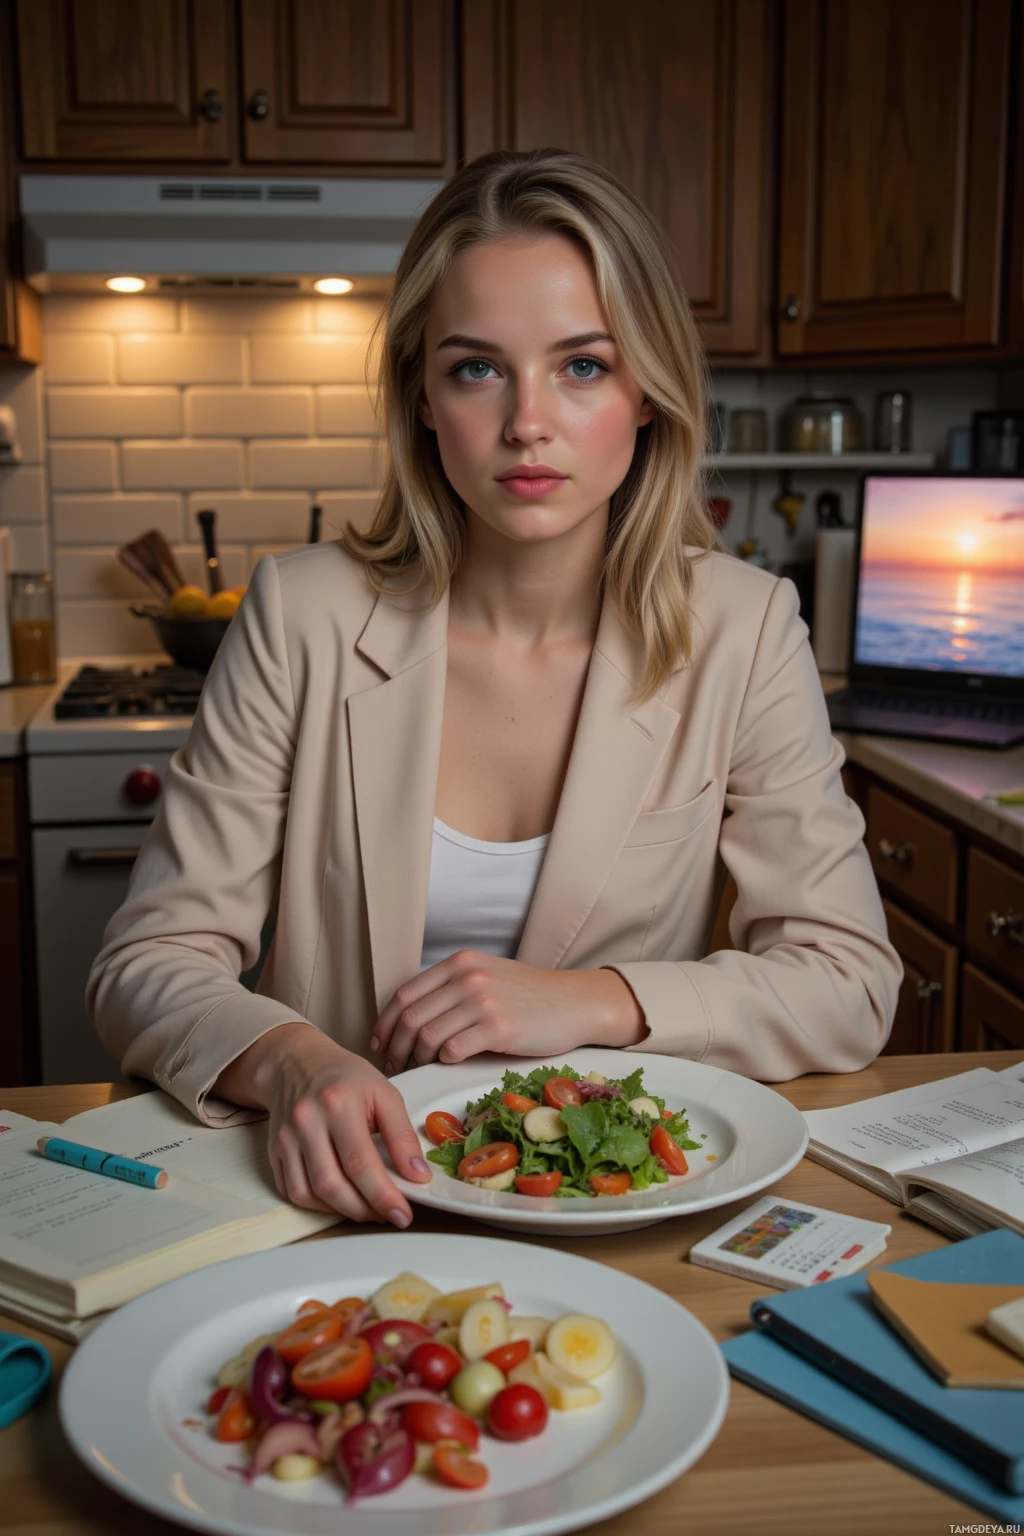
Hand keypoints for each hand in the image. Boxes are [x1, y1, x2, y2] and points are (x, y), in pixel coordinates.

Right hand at [250, 1024, 432, 1224]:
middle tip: (389, 1213)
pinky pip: (292, 1192)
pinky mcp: (274, 1151)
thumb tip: (417, 1176)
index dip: (383, 1195)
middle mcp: (306, 1122)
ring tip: (367, 1207)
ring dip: (342, 1210)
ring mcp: (286, 1138)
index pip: (361, 1162)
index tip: (403, 1215)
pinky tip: (340, 1198)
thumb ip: (402, 1135)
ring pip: (309, 1194)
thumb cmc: (345, 1077)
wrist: (297, 1063)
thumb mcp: (384, 1093)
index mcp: (338, 1103)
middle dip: (364, 1209)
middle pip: (332, 1184)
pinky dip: (317, 1204)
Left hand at [371, 951, 645, 1075]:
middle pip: (411, 1018)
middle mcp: (467, 977)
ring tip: (418, 1069)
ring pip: (427, 1036)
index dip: (385, 1024)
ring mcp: (483, 1001)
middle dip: (395, 1048)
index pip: (405, 994)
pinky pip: (453, 1050)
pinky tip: (446, 1066)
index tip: (381, 1044)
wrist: (576, 1002)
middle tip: (395, 1066)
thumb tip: (411, 1021)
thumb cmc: (531, 996)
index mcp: (459, 962)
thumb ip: (452, 989)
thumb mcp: (487, 977)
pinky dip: (442, 1061)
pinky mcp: (499, 1027)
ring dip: (416, 1059)